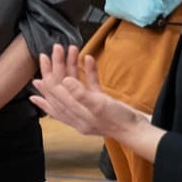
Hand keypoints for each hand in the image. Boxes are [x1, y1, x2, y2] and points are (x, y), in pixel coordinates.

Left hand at [31, 45, 146, 141]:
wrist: (138, 130)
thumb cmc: (119, 120)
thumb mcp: (99, 106)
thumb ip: (80, 94)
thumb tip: (64, 81)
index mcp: (74, 115)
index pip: (56, 93)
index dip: (48, 76)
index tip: (43, 60)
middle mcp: (78, 112)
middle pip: (61, 88)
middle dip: (55, 69)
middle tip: (49, 53)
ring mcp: (89, 107)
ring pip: (74, 85)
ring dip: (71, 68)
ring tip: (68, 51)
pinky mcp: (100, 103)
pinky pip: (90, 85)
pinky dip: (88, 72)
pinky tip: (88, 59)